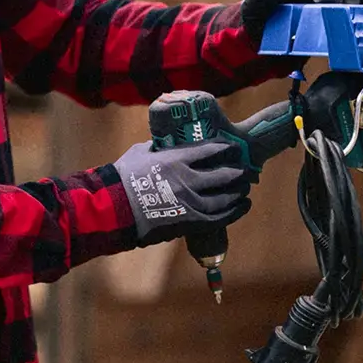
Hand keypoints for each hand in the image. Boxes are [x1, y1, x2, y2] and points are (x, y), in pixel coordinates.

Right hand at [112, 140, 252, 248]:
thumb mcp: (142, 152)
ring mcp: (191, 203)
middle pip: (222, 175)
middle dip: (238, 171)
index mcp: (175, 159)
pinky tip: (243, 205)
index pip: (209, 150)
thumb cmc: (125, 178)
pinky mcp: (192, 222)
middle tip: (246, 169)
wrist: (117, 208)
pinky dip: (235, 212)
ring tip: (246, 187)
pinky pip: (220, 217)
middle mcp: (187, 180)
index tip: (233, 147)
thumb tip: (169, 140)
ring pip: (225, 198)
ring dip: (239, 192)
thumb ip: (161, 146)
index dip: (225, 148)